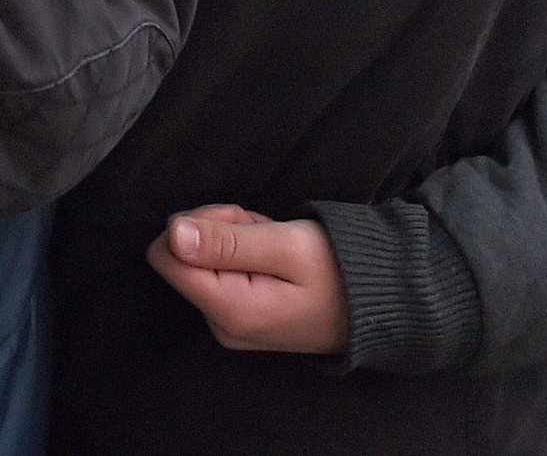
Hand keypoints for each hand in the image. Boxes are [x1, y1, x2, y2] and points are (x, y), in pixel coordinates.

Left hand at [147, 206, 350, 354]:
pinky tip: (276, 257)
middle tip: (264, 233)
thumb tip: (172, 234)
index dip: (196, 225)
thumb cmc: (339, 271)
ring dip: (236, 238)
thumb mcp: (286, 245)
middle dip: (220, 230)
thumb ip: (227, 241)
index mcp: (227, 309)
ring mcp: (229, 324)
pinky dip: (245, 253)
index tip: (238, 222)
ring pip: (204, 257)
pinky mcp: (240, 317)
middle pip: (184, 253)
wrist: (380, 304)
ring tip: (276, 245)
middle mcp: (220, 324)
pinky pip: (223, 271)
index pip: (166, 254)